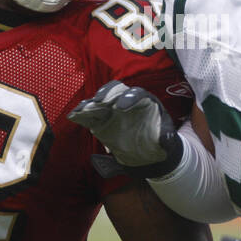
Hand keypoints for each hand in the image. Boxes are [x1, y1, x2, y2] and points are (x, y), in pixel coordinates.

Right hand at [67, 80, 182, 178]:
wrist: (146, 150)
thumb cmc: (158, 140)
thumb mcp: (166, 141)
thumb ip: (167, 139)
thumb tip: (167, 139)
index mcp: (144, 101)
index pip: (136, 94)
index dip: (129, 98)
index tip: (121, 107)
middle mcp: (126, 100)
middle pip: (115, 90)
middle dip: (107, 94)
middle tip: (99, 102)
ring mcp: (112, 108)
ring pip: (100, 100)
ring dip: (90, 103)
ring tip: (82, 110)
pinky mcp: (100, 119)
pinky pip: (89, 113)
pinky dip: (81, 114)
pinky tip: (73, 116)